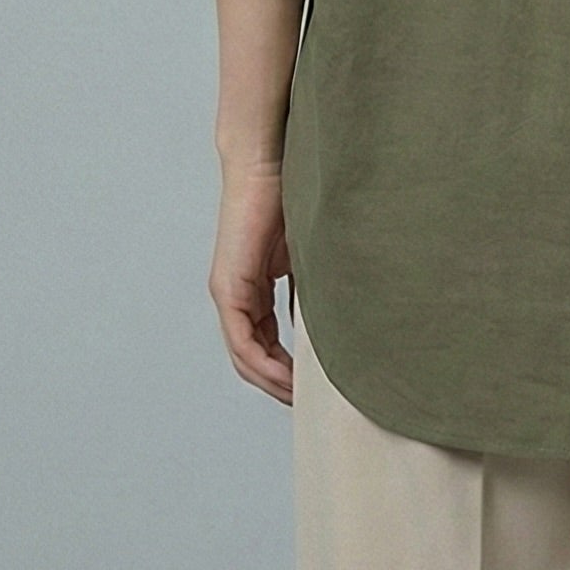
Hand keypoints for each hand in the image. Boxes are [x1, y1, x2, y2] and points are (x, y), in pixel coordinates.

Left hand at [209, 160, 293, 403]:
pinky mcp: (228, 288)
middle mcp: (236, 296)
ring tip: (302, 400)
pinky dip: (265, 364)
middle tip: (310, 405)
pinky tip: (288, 378)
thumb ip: (316, 287)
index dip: (289, 371)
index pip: (268, 343)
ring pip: (246, 356)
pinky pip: (243, 341)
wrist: (267, 163)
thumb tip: (341, 321)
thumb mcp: (312, 254)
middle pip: (254, 358)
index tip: (315, 389)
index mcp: (254, 288)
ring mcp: (229, 293)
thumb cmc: (292, 196)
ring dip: (273, 382)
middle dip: (281, 385)